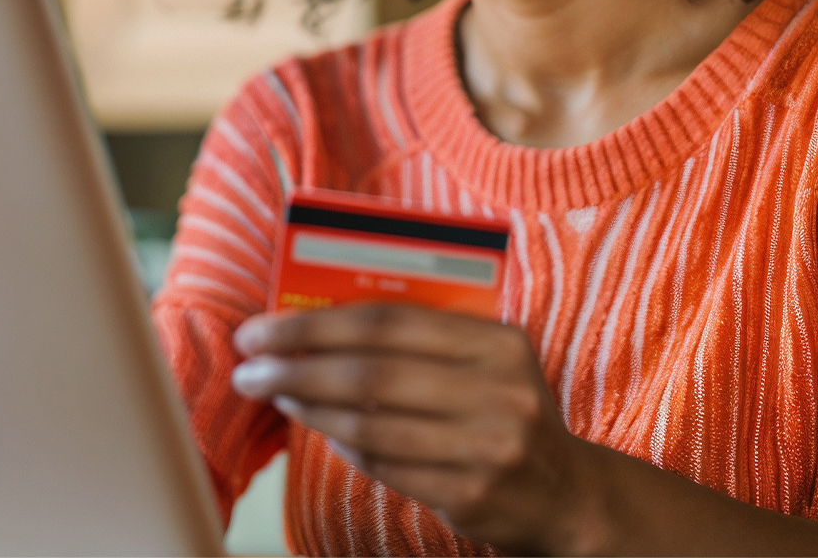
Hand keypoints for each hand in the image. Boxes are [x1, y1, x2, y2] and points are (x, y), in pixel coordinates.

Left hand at [230, 304, 611, 554]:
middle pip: (371, 371)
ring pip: (371, 423)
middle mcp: (498, 390)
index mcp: (497, 342)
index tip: (262, 329)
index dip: (315, 325)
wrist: (567, 494)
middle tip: (250, 367)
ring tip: (272, 395)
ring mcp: (488, 446)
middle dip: (296, 367)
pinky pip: (386, 465)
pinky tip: (319, 428)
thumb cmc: (504, 413)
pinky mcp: (473, 493)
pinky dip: (343, 444)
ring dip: (309, 408)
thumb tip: (315, 324)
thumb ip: (419, 340)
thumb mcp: (483, 362)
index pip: (387, 322)